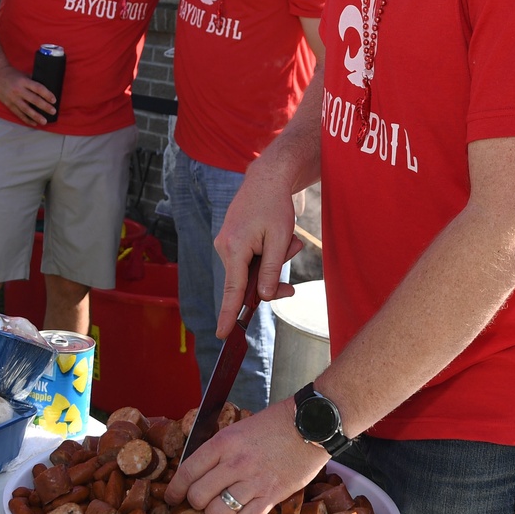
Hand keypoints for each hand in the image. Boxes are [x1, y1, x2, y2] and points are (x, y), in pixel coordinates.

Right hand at [0, 65, 57, 125]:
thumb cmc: (13, 75)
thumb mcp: (24, 75)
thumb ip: (33, 82)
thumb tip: (46, 90)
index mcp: (24, 81)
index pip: (38, 88)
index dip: (47, 94)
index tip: (54, 100)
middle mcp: (18, 90)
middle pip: (34, 100)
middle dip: (44, 107)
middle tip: (53, 111)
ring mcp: (13, 99)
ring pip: (26, 109)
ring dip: (36, 116)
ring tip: (44, 121)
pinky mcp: (9, 104)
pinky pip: (19, 114)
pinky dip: (27, 119)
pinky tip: (34, 123)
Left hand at [164, 399, 324, 513]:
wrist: (309, 425)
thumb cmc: (273, 425)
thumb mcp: (238, 429)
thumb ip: (218, 450)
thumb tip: (198, 472)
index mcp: (223, 443)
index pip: (187, 471)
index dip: (174, 489)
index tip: (171, 497)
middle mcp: (235, 463)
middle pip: (198, 496)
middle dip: (194, 502)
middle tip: (200, 501)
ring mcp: (253, 481)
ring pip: (218, 512)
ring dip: (216, 513)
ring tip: (221, 506)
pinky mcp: (272, 496)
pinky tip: (242, 510)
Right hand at [214, 147, 299, 336]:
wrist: (265, 179)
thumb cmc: (274, 206)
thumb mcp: (280, 240)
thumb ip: (271, 271)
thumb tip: (262, 297)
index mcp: (234, 249)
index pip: (232, 291)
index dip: (229, 315)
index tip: (222, 335)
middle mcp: (224, 248)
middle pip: (247, 282)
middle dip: (272, 277)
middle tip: (292, 260)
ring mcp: (225, 244)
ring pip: (251, 271)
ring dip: (272, 261)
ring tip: (287, 239)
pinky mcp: (231, 241)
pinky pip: (250, 260)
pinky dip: (266, 254)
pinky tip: (277, 235)